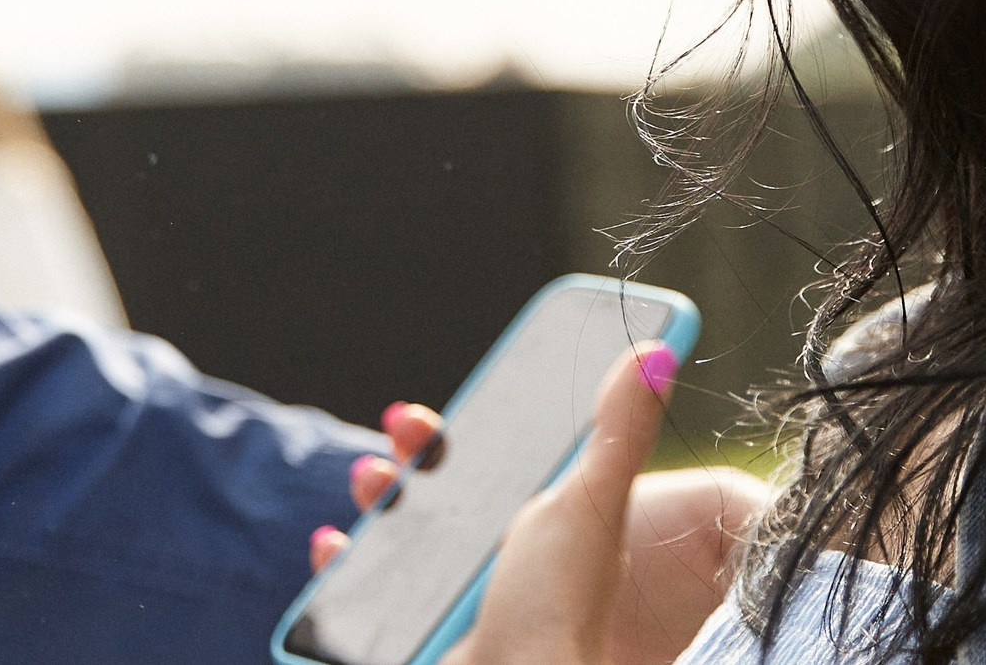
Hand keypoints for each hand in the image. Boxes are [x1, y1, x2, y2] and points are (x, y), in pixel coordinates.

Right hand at [310, 349, 768, 664]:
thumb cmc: (560, 608)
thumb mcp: (591, 504)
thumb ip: (617, 432)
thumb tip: (655, 354)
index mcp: (532, 528)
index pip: (488, 466)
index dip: (452, 436)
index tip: (425, 414)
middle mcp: (489, 563)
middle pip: (433, 497)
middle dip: (406, 458)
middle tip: (398, 436)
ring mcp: (446, 599)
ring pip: (394, 538)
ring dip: (373, 501)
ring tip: (369, 480)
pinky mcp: (409, 631)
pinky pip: (358, 594)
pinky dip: (337, 565)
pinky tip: (330, 545)